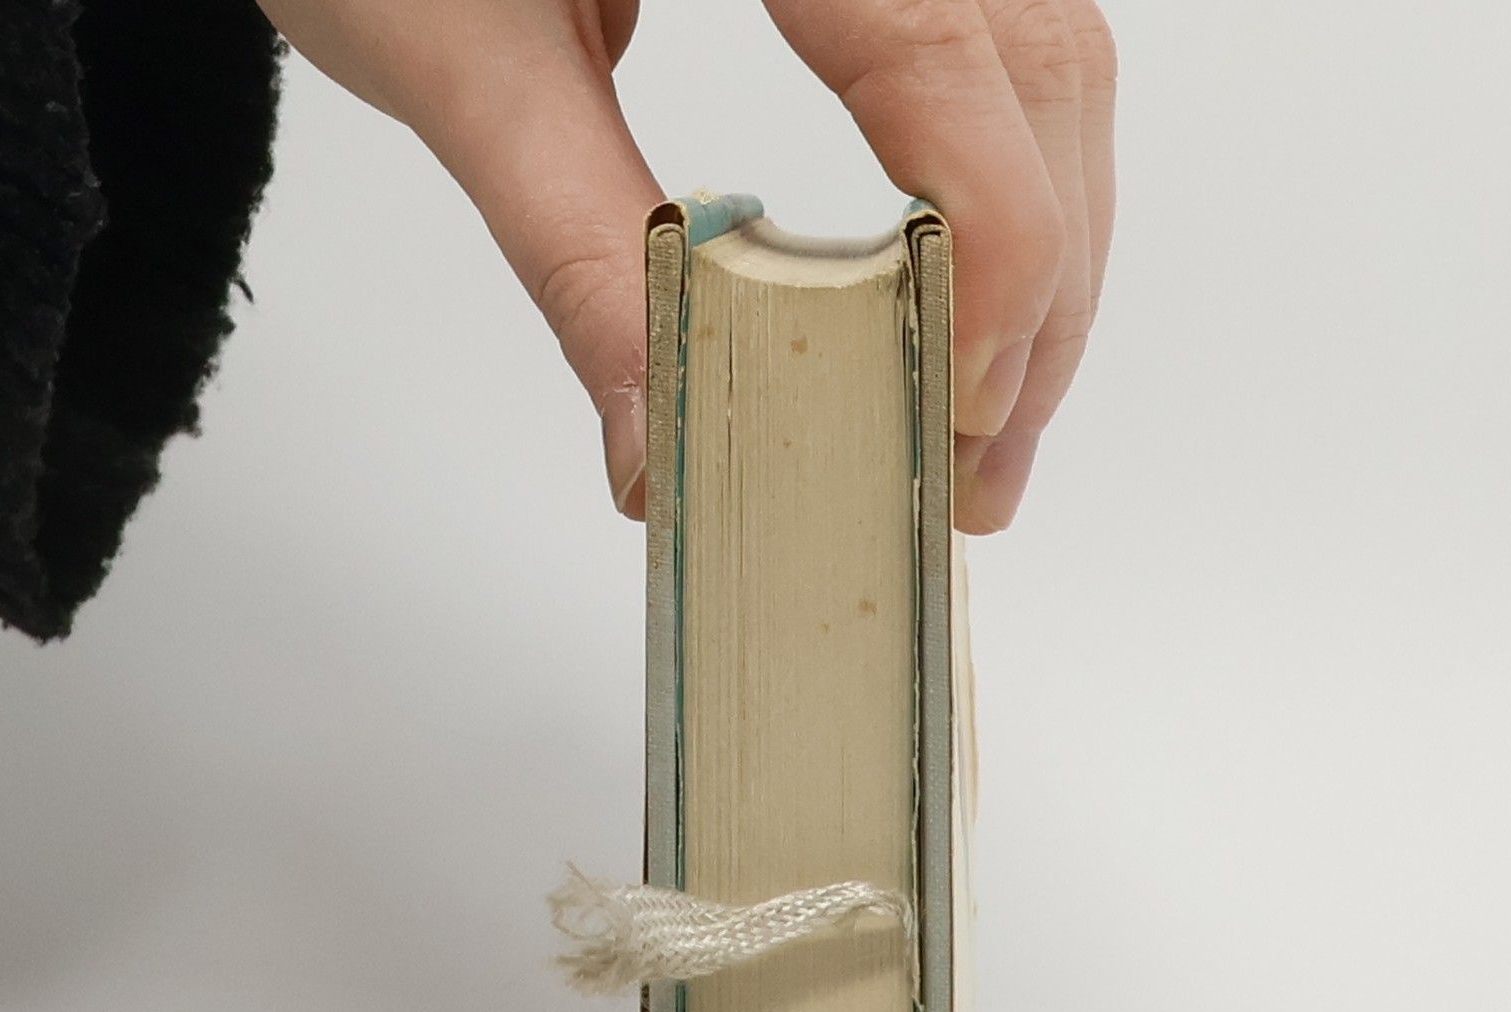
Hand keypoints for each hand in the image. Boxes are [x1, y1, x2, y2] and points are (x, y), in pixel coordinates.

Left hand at [259, 0, 1115, 532]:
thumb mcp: (462, 58)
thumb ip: (574, 245)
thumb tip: (654, 443)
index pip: (945, 52)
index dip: (991, 240)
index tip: (958, 398)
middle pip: (1039, 67)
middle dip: (1038, 285)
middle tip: (981, 460)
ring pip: (1048, 61)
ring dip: (1043, 251)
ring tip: (986, 413)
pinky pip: (999, 51)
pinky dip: (1001, 186)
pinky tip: (966, 297)